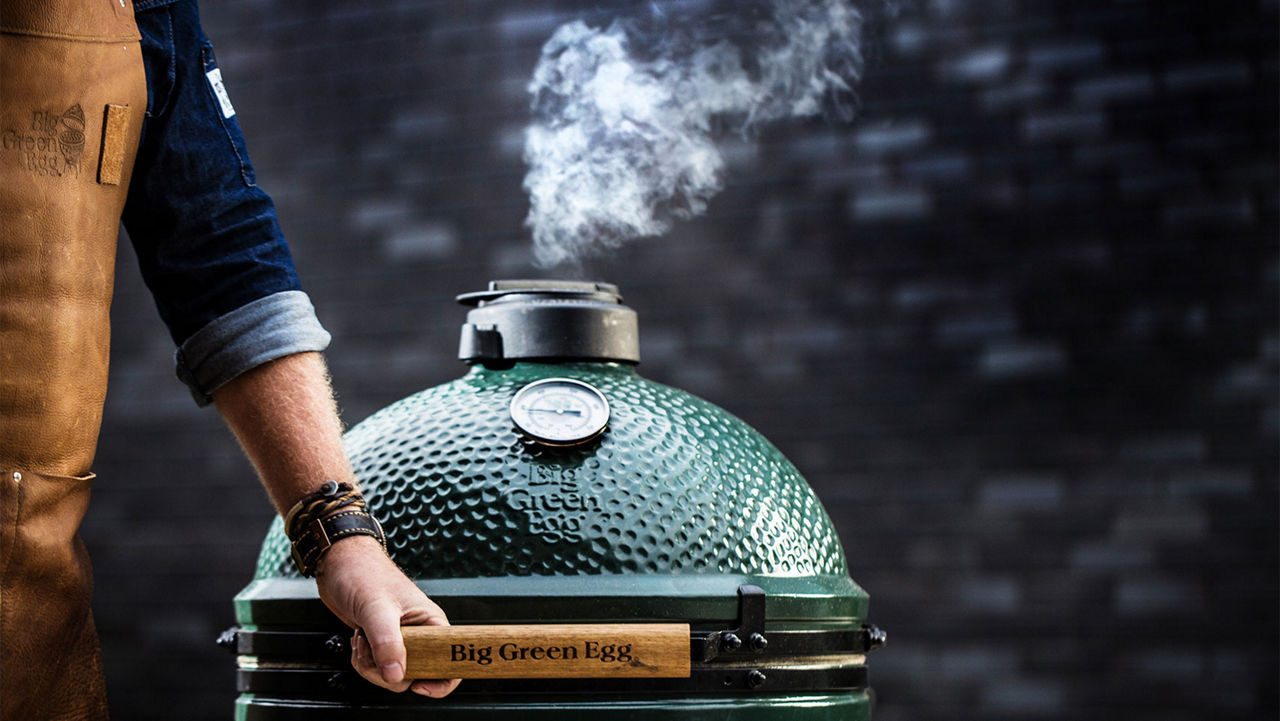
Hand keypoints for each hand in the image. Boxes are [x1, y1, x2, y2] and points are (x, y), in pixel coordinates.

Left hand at [313, 535, 460, 696]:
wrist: (338, 565)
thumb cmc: (363, 573)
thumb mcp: (377, 609)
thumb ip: (388, 643)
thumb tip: (396, 676)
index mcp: (432, 623)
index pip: (452, 660)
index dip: (441, 680)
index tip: (418, 684)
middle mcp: (420, 634)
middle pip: (418, 674)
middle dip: (390, 672)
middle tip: (375, 653)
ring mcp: (400, 640)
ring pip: (394, 675)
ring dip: (371, 666)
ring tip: (362, 640)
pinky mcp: (382, 644)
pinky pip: (378, 668)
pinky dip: (363, 662)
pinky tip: (358, 641)